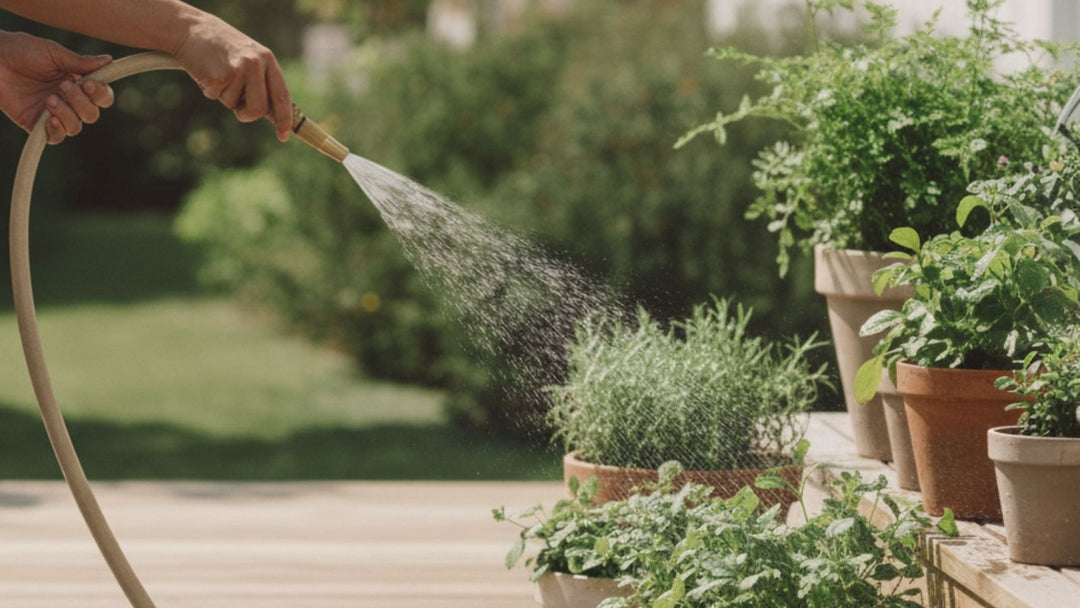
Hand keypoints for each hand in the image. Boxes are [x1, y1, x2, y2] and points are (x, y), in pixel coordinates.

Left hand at [0, 31, 114, 143]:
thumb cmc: (22, 51)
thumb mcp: (54, 53)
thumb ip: (80, 62)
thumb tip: (108, 61)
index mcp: (78, 83)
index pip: (102, 97)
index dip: (100, 94)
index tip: (89, 83)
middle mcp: (69, 101)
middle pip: (92, 115)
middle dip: (81, 103)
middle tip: (63, 86)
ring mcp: (53, 113)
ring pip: (75, 127)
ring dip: (67, 114)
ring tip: (50, 99)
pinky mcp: (36, 124)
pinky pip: (55, 137)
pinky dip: (57, 130)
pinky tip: (50, 118)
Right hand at [174, 13, 291, 141]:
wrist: (191, 29)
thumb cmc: (222, 49)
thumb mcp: (249, 59)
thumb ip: (262, 83)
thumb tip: (275, 116)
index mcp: (268, 60)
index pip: (282, 96)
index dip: (284, 119)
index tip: (283, 136)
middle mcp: (256, 63)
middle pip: (259, 110)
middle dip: (246, 113)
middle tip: (235, 101)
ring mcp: (238, 69)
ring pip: (235, 106)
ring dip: (225, 97)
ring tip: (219, 73)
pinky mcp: (218, 75)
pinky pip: (217, 98)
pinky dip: (210, 91)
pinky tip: (207, 71)